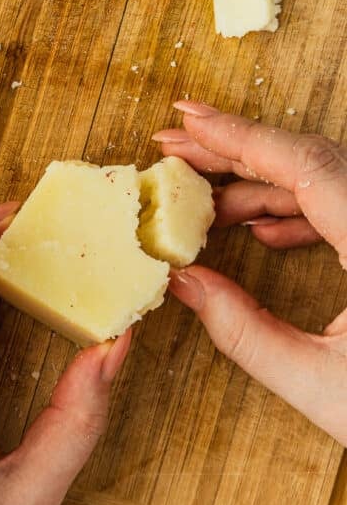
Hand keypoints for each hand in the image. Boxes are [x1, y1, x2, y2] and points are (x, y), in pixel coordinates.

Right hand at [154, 101, 346, 445]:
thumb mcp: (322, 385)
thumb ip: (245, 333)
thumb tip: (183, 283)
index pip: (303, 166)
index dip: (239, 136)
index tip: (188, 119)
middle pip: (306, 162)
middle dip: (235, 152)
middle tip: (174, 150)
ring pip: (321, 181)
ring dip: (260, 185)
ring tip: (203, 206)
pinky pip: (339, 206)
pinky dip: (295, 210)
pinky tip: (260, 232)